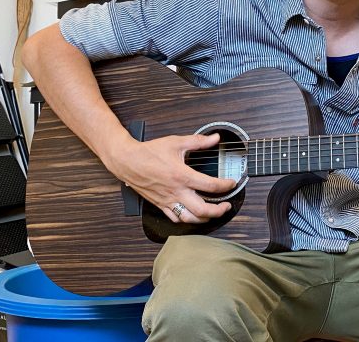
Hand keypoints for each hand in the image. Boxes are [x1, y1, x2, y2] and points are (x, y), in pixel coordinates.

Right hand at [105, 132, 236, 223]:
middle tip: (226, 206)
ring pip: (189, 218)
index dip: (225, 186)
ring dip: (204, 219)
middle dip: (218, 211)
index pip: (210, 186)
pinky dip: (187, 220)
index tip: (231, 183)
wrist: (127, 161)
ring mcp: (167, 200)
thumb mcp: (176, 142)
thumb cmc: (149, 152)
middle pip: (202, 210)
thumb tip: (214, 138)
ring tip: (213, 214)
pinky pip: (175, 218)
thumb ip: (198, 141)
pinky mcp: (160, 204)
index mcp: (182, 176)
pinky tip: (193, 215)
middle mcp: (176, 191)